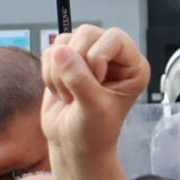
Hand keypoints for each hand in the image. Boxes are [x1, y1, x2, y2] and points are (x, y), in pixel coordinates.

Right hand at [40, 24, 146, 166]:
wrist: (73, 145)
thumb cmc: (94, 132)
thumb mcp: (93, 108)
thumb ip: (79, 79)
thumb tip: (59, 50)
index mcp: (131, 65)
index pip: (115, 37)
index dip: (98, 56)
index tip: (96, 82)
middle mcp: (111, 56)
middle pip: (86, 33)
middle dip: (75, 64)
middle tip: (77, 92)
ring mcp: (86, 57)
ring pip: (65, 41)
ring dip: (59, 71)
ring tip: (69, 95)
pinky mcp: (65, 62)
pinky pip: (50, 52)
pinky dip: (48, 73)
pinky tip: (60, 91)